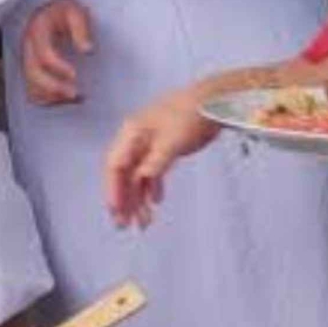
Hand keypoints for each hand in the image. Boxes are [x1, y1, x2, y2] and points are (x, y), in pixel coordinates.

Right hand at [20, 0, 94, 104]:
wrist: (47, 11)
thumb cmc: (63, 12)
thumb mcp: (75, 11)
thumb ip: (81, 29)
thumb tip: (87, 50)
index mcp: (38, 31)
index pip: (44, 55)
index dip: (59, 67)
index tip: (75, 74)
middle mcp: (28, 48)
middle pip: (34, 74)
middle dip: (54, 87)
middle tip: (76, 93)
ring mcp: (27, 62)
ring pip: (31, 87)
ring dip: (52, 97)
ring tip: (75, 97)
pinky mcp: (31, 72)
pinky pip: (34, 93)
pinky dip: (49, 100)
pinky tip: (67, 99)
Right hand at [104, 83, 220, 228]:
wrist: (214, 101)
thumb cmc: (190, 115)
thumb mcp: (171, 141)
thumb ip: (154, 162)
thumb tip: (140, 180)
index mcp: (132, 133)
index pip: (115, 165)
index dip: (113, 189)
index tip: (117, 212)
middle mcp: (136, 138)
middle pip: (122, 173)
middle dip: (123, 200)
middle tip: (124, 225)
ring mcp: (149, 143)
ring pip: (136, 175)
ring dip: (138, 198)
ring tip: (144, 222)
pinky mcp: (163, 147)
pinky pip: (151, 171)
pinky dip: (152, 187)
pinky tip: (156, 201)